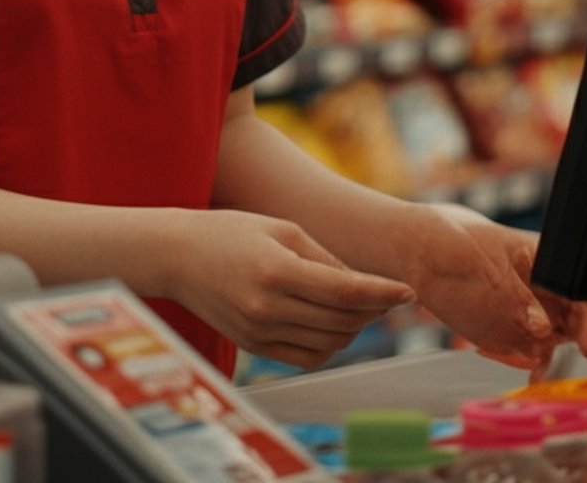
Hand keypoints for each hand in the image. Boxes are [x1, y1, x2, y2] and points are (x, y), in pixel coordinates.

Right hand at [168, 210, 416, 369]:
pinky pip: (307, 358)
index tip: (408, 291)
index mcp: (276, 270)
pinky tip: (333, 324)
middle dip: (373, 310)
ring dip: (354, 328)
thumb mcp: (280, 228)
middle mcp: (268, 307)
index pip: (345, 290)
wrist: (177, 256)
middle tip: (386, 294)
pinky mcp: (255, 347)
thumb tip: (360, 286)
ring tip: (360, 306)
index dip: (382, 292)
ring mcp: (260, 332)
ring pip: (330, 344)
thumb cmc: (230, 231)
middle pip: (342, 320)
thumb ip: (323, 257)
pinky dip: (330, 345)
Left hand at [407, 203, 586, 380]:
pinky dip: (530, 362)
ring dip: (550, 356)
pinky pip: (528, 351)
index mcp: (541, 260)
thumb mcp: (487, 262)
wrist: (414, 249)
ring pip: (552, 340)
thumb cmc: (452, 238)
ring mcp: (523, 308)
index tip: (585, 343)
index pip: (578, 291)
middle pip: (571, 321)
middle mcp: (538, 287)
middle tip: (553, 355)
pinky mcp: (505, 327)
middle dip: (570, 341)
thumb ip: (517, 296)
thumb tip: (543, 328)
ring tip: (535, 370)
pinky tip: (523, 369)